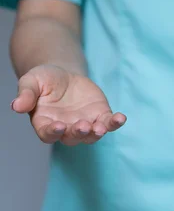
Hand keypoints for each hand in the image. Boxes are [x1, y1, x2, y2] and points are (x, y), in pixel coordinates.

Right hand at [11, 64, 126, 144]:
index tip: (58, 126)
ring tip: (102, 127)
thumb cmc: (44, 80)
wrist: (63, 74)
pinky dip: (114, 123)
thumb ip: (26, 94)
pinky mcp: (99, 115)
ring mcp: (84, 123)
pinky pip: (108, 123)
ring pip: (91, 134)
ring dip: (97, 132)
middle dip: (78, 132)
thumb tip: (16, 105)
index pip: (48, 134)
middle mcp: (65, 129)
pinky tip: (121, 118)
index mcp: (45, 123)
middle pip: (72, 137)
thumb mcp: (31, 81)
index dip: (53, 132)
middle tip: (83, 126)